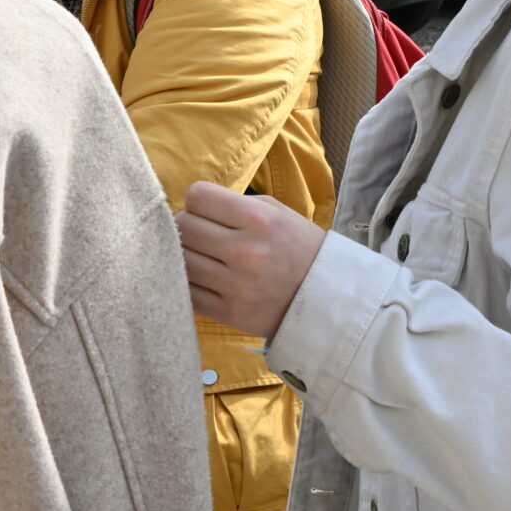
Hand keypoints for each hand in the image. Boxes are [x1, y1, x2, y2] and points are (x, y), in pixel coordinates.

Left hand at [176, 182, 328, 342]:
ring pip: (180, 259)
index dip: (198, 201)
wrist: (330, 299)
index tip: (207, 210)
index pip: (197, 197)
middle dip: (189, 226)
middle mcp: (245, 251)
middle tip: (203, 234)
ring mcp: (236, 285)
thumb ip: (235, 203)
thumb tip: (191, 205)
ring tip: (206, 257)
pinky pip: (188, 291)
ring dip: (187, 255)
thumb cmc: (298, 248)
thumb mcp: (277, 213)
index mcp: (258, 219)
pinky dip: (191, 284)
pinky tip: (207, 279)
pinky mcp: (229, 313)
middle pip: (183, 227)